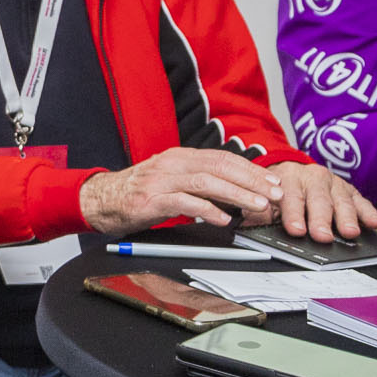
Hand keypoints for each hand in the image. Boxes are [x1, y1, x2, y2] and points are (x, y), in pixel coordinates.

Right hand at [80, 147, 285, 236]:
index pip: (224, 158)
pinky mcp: (151, 200)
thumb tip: (235, 193)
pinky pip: (185, 203)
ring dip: (237, 195)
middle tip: (274, 194)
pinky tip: (223, 219)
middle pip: (221, 167)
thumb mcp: (172, 180)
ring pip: (207, 182)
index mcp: (181, 156)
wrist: (101, 199)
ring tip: (258, 206)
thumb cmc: (139, 193)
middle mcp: (173, 163)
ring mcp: (162, 180)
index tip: (272, 182)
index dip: (251, 170)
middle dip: (252, 181)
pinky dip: (207, 210)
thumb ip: (199, 183)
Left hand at [262, 161, 376, 244]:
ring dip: (347, 217)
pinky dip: (367, 212)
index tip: (296, 230)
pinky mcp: (349, 190)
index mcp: (289, 179)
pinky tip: (374, 222)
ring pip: (341, 200)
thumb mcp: (264, 196)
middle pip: (318, 200)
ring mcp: (333, 183)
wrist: (291, 168)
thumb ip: (259, 211)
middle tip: (323, 236)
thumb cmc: (280, 188)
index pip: (291, 197)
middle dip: (321, 219)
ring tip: (350, 232)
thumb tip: (253, 219)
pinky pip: (360, 201)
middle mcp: (313, 179)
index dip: (294, 214)